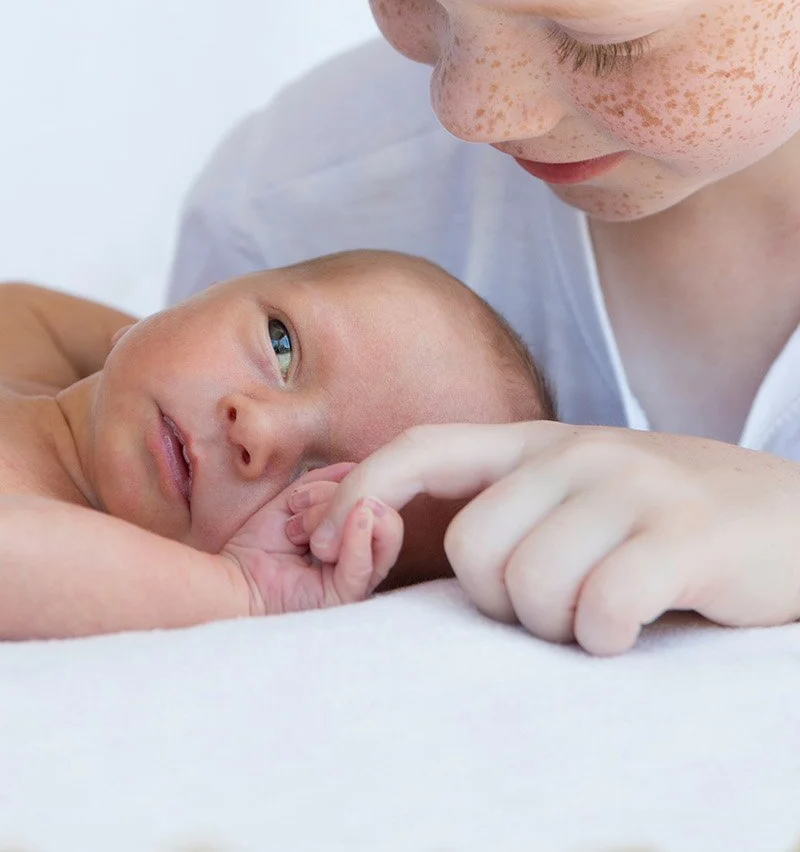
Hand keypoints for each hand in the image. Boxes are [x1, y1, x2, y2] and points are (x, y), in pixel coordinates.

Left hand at [221, 463, 402, 616]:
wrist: (232, 578)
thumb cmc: (259, 545)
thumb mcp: (295, 503)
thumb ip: (324, 485)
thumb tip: (355, 465)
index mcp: (350, 540)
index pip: (376, 506)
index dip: (357, 485)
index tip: (317, 485)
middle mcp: (359, 560)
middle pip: (385, 520)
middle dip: (351, 496)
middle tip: (309, 503)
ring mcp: (355, 580)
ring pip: (381, 540)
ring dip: (349, 513)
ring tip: (318, 519)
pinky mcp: (343, 598)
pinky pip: (362, 567)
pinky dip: (361, 537)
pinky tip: (358, 515)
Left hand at [293, 423, 799, 654]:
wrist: (799, 520)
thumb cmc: (671, 521)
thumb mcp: (584, 490)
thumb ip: (511, 504)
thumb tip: (389, 544)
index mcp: (543, 441)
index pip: (426, 445)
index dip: (364, 491)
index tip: (325, 543)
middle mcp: (580, 451)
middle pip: (472, 549)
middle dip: (502, 603)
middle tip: (560, 607)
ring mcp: (634, 487)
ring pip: (532, 587)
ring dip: (563, 626)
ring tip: (608, 610)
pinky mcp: (686, 535)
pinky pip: (602, 609)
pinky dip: (611, 637)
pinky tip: (639, 624)